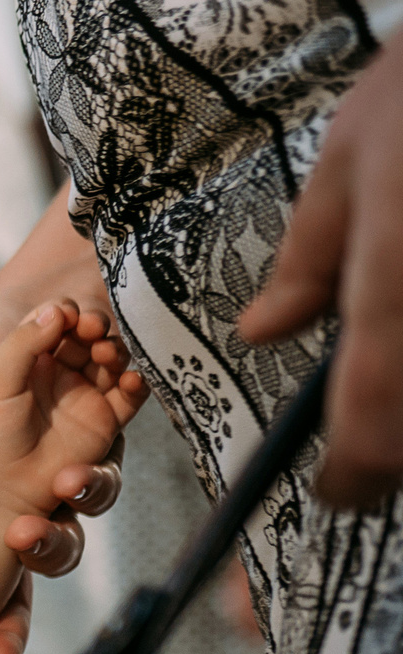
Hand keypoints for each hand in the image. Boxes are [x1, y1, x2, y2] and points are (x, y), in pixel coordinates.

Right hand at [0, 188, 122, 653]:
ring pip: (76, 518)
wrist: (56, 286)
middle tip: (16, 580)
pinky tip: (104, 406)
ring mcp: (67, 472)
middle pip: (27, 566)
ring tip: (66, 482)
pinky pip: (110, 461)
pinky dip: (103, 446)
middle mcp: (18, 496)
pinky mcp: (109, 442)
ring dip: (71, 509)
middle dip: (24, 591)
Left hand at [240, 36, 402, 508]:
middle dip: (399, 446)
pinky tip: (398, 338)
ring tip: (383, 398)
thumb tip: (265, 334)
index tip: (336, 495)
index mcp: (393, 270)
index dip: (356, 469)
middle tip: (367, 457)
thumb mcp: (349, 159)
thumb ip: (311, 259)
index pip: (372, 402)